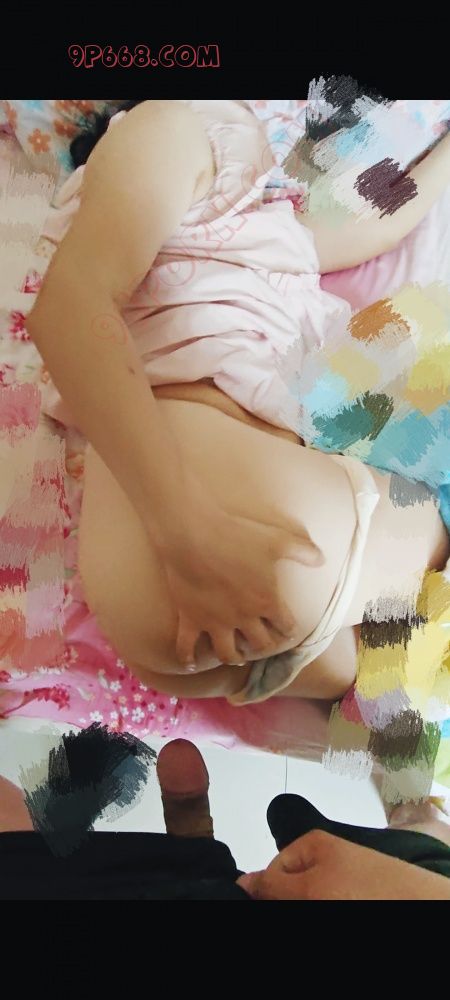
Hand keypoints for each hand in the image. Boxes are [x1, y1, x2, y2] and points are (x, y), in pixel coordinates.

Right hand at [158, 495, 323, 667]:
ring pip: (227, 654)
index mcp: (267, 602)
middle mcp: (243, 618)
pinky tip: (190, 664)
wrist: (193, 534)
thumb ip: (303, 551)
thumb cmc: (238, 535)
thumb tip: (322, 559)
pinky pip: (186, 648)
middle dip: (264, 645)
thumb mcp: (279, 539)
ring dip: (234, 657)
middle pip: (260, 645)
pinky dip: (187, 659)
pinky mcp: (190, 620)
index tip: (287, 629)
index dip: (289, 629)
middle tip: (262, 642)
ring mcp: (215, 622)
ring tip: (235, 656)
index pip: (287, 627)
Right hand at [237, 830, 449, 900]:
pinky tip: (342, 905)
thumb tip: (241, 882)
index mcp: (312, 845)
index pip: (272, 871)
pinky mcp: (356, 894)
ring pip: (311, 896)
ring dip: (308, 903)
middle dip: (292, 900)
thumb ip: (274, 885)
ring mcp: (342, 881)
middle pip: (292, 888)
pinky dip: (328, 902)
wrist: (415, 903)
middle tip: (310, 904)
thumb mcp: (311, 888)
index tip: (273, 906)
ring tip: (331, 902)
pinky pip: (329, 898)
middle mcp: (326, 859)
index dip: (271, 893)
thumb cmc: (367, 890)